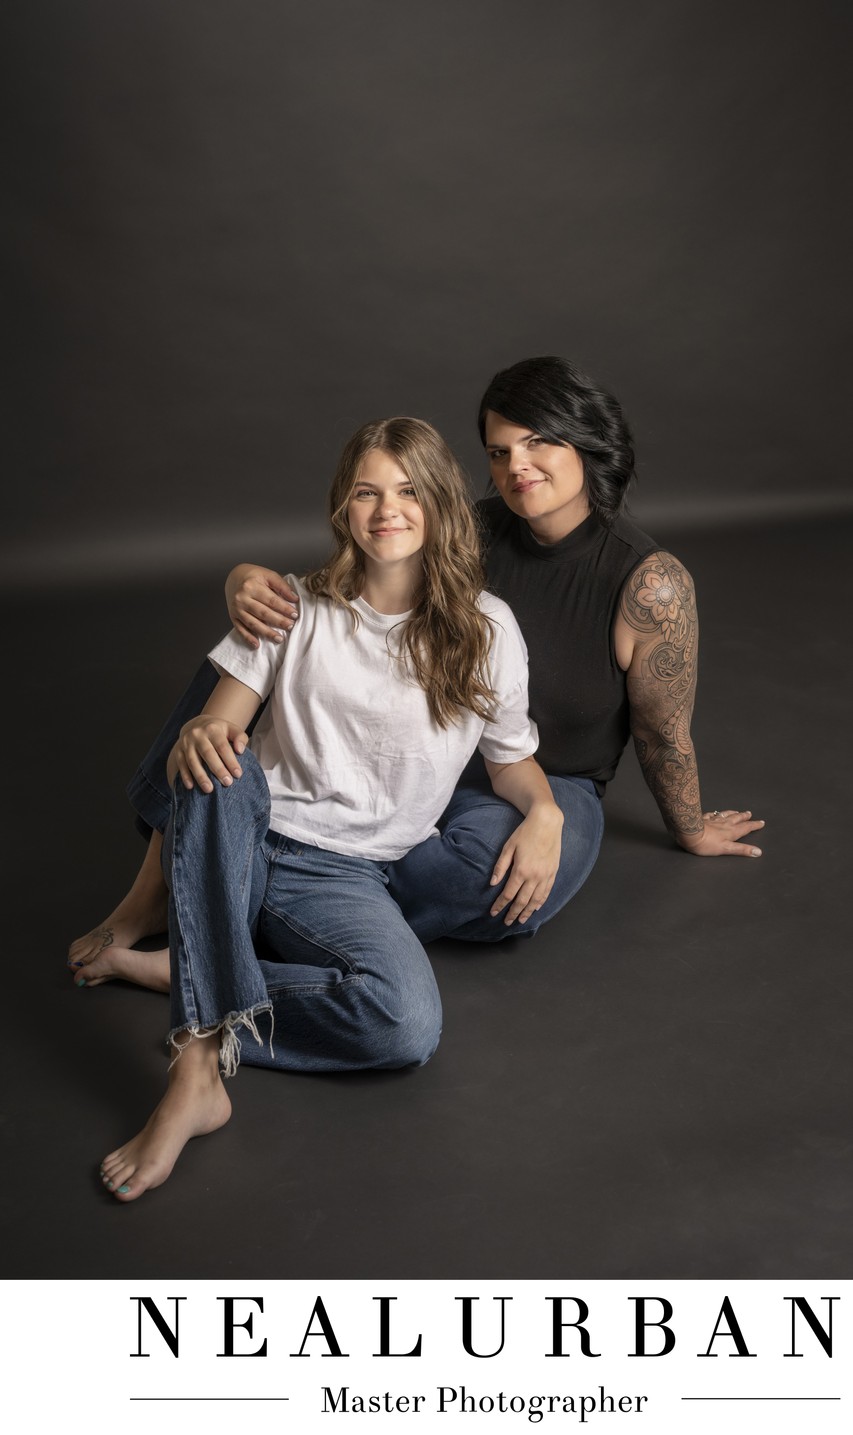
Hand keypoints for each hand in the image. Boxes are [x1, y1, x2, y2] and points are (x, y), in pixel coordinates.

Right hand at [168, 715, 249, 792]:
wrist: (197, 725)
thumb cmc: (219, 731)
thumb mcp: (232, 729)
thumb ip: (240, 737)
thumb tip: (240, 750)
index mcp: (212, 729)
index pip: (222, 746)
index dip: (230, 761)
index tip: (238, 774)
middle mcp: (197, 734)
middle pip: (208, 754)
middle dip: (218, 769)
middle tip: (227, 783)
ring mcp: (186, 743)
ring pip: (193, 761)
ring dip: (200, 776)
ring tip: (209, 789)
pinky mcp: (178, 751)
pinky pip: (181, 765)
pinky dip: (185, 776)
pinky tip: (191, 787)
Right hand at [225, 565, 299, 646]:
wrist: (234, 577)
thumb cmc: (254, 576)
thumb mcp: (268, 575)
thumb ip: (282, 586)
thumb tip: (294, 598)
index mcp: (251, 586)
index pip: (271, 600)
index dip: (284, 608)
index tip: (295, 614)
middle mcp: (242, 598)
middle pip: (263, 613)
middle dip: (278, 621)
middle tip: (291, 626)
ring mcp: (236, 609)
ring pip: (253, 623)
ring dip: (267, 633)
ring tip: (279, 639)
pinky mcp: (233, 617)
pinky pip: (240, 629)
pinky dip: (248, 638)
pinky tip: (257, 645)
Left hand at [489, 807, 563, 924]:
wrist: (547, 822)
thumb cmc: (525, 832)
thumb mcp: (508, 847)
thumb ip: (501, 866)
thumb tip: (493, 883)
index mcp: (521, 870)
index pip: (508, 894)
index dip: (500, 905)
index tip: (494, 913)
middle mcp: (535, 876)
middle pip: (522, 901)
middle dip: (513, 913)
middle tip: (506, 922)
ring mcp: (546, 875)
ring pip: (536, 900)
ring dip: (527, 912)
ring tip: (521, 920)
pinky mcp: (553, 872)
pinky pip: (547, 892)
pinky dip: (541, 902)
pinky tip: (535, 908)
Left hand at [678, 809, 764, 856]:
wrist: (689, 834)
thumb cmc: (707, 844)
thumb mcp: (727, 849)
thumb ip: (742, 850)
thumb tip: (758, 852)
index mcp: (731, 832)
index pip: (746, 828)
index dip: (754, 825)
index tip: (761, 822)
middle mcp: (724, 824)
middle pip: (736, 819)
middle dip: (744, 817)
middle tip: (749, 813)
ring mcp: (713, 820)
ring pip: (725, 815)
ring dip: (732, 813)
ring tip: (737, 811)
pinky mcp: (703, 819)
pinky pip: (711, 814)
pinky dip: (715, 813)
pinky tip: (714, 812)